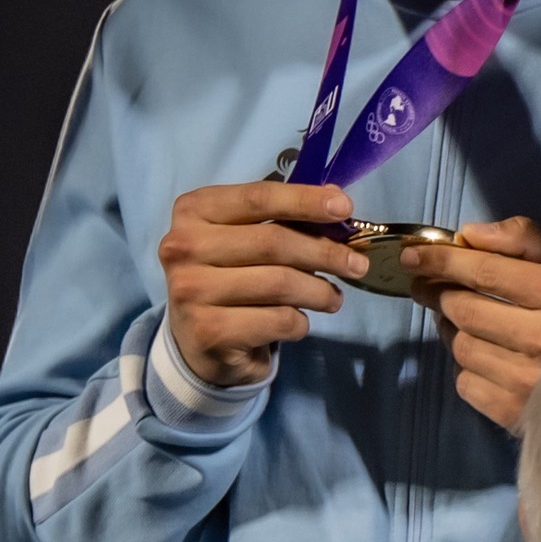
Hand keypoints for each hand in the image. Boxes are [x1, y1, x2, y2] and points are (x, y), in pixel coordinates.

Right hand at [158, 181, 366, 386]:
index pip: (258, 198)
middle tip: (357, 264)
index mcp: (194, 211)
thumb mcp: (248, 240)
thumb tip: (336, 201)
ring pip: (280, 283)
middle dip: (325, 253)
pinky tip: (298, 322)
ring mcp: (190, 291)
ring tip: (333, 298)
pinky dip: (300, 322)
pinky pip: (279, 320)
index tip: (345, 207)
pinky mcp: (209, 331)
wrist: (199, 342)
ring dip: (320, 292)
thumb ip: (284, 220)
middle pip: (273, 242)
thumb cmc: (232, 280)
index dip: (305, 200)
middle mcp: (183, 247)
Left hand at [401, 216, 540, 431]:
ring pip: (462, 348)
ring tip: (465, 322)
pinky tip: (488, 356)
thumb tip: (470, 236)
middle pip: (464, 310)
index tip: (413, 255)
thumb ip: (527, 238)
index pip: (484, 272)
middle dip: (439, 294)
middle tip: (431, 288)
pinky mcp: (520, 413)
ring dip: (453, 331)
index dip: (441, 260)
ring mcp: (534, 381)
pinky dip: (469, 368)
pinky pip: (467, 384)